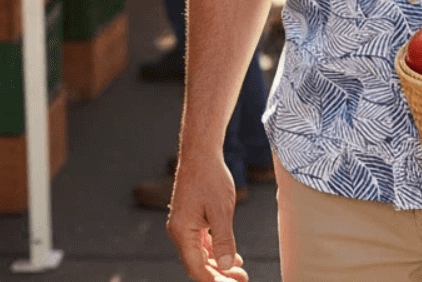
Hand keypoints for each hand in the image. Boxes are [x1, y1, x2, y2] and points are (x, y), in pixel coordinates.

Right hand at [167, 155, 246, 281]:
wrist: (201, 152)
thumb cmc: (211, 177)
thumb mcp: (221, 210)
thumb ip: (223, 240)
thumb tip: (227, 266)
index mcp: (182, 232)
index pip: (197, 269)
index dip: (215, 280)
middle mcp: (179, 232)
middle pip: (198, 265)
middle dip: (220, 275)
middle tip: (242, 279)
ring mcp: (184, 225)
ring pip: (200, 255)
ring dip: (219, 265)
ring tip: (240, 272)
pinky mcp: (190, 219)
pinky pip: (201, 243)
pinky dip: (215, 251)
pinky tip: (232, 256)